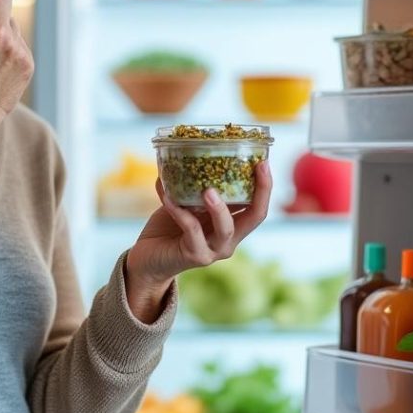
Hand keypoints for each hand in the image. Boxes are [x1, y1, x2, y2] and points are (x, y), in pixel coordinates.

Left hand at [123, 162, 272, 321]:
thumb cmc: (169, 228)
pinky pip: (191, 230)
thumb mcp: (186, 203)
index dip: (265, 186)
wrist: (147, 258)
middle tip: (256, 167)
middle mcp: (228, 239)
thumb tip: (189, 153)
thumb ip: (192, 187)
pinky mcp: (194, 256)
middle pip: (255, 217)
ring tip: (208, 190)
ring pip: (225, 229)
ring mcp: (213, 250)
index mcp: (231, 225)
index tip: (264, 161)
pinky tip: (169, 198)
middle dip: (260, 192)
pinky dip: (180, 212)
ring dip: (219, 208)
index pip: (257, 207)